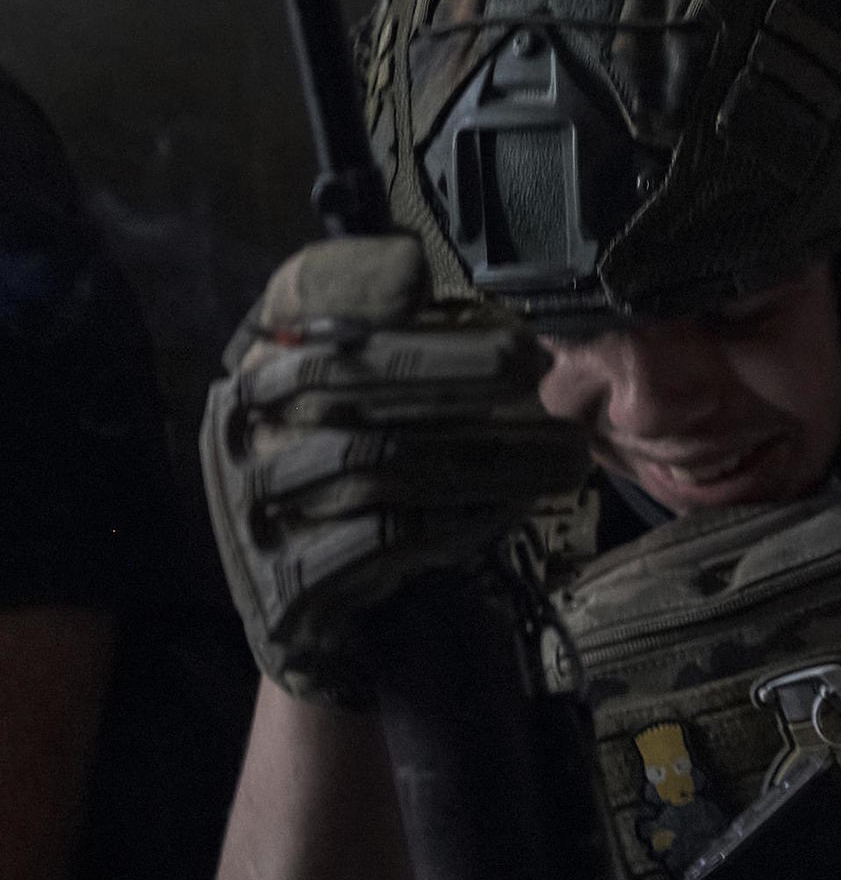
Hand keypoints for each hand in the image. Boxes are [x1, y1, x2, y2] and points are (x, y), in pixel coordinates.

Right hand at [200, 235, 590, 706]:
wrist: (320, 613)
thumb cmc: (357, 482)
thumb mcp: (362, 401)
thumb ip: (382, 335)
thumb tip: (409, 266)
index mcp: (253, 380)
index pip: (311, 325)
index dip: (390, 312)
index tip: (473, 312)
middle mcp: (238, 439)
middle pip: (347, 388)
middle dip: (458, 374)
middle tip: (543, 374)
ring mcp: (254, 513)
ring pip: (378, 464)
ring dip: (483, 456)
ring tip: (561, 455)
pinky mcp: (287, 583)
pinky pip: (386, 537)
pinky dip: (459, 520)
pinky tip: (513, 508)